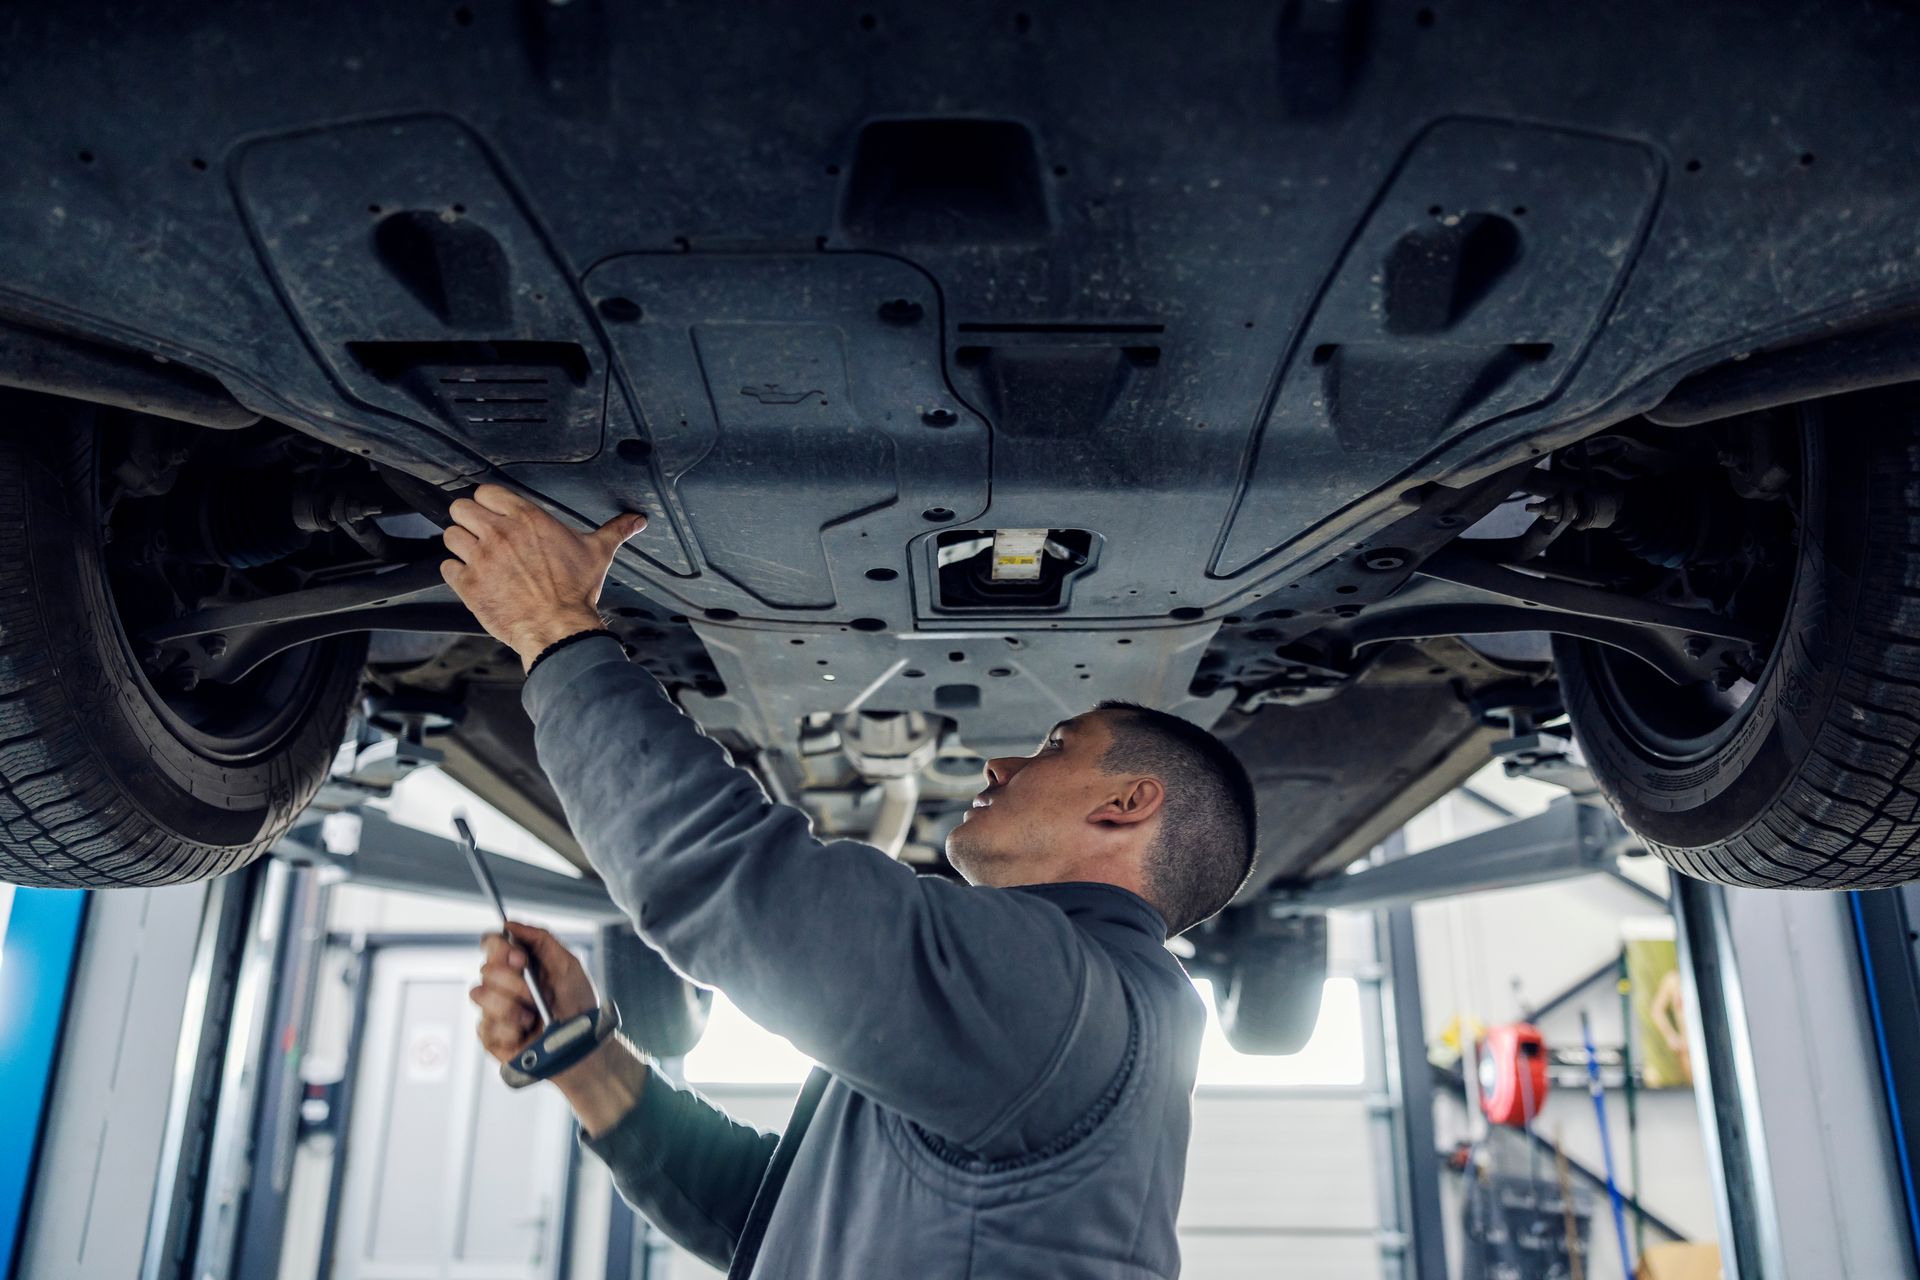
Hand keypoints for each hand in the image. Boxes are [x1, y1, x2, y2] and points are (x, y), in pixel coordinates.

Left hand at [438, 483, 647, 670]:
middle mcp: (500, 533)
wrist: (559, 629)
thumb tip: (636, 521)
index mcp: (528, 518)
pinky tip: (472, 578)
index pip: (486, 491)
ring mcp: (481, 558)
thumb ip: (615, 530)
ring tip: (475, 556)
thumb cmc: (576, 592)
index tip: (495, 513)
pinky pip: (446, 567)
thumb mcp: (598, 553)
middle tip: (480, 533)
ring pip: (449, 535)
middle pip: (460, 507)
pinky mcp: (469, 584)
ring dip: (460, 545)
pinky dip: (456, 572)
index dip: (488, 502)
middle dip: (468, 519)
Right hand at [471, 922, 647, 1131]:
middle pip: (485, 969)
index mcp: (519, 964)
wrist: (581, 1045)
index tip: (521, 959)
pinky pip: (486, 1025)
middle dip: (513, 982)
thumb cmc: (578, 1006)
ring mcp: (493, 1010)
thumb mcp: (567, 965)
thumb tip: (510, 924)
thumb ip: (541, 939)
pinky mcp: (490, 1036)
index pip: (491, 943)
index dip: (499, 948)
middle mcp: (502, 984)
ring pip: (480, 995)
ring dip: (511, 1007)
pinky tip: (525, 1033)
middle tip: (535, 995)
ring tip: (533, 1016)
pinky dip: (510, 1029)